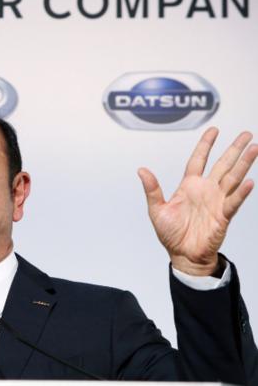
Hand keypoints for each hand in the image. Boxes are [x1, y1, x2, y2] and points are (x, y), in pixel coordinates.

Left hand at [138, 127, 257, 275]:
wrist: (183, 256)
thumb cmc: (171, 234)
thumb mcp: (157, 209)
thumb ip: (152, 189)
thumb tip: (141, 170)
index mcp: (189, 186)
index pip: (198, 160)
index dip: (205, 145)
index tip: (214, 130)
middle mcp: (205, 190)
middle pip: (222, 165)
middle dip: (234, 149)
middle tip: (246, 134)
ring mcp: (216, 201)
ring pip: (233, 178)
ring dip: (243, 164)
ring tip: (254, 148)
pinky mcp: (223, 215)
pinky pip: (234, 201)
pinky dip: (241, 192)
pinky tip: (248, 181)